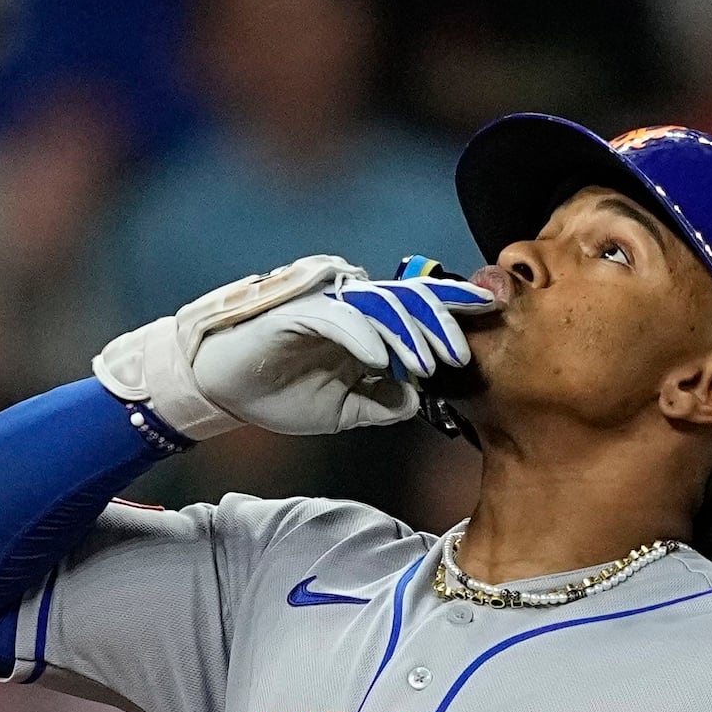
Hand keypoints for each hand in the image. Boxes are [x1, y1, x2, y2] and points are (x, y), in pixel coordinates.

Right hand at [92, 256, 493, 442]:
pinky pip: (337, 319)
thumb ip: (383, 404)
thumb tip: (418, 399)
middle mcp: (350, 305)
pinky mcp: (296, 312)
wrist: (223, 391)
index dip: (452, 312)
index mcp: (366, 324)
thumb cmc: (281, 393)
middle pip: (407, 301)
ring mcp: (324, 304)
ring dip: (408, 334)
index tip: (489, 319)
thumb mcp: (344, 410)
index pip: (417, 310)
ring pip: (379, 306)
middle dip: (440, 324)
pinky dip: (364, 338)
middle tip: (461, 354)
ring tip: (429, 363)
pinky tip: (383, 361)